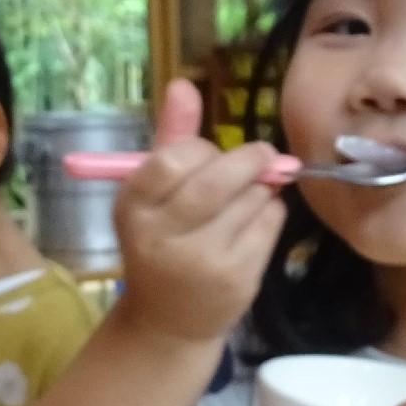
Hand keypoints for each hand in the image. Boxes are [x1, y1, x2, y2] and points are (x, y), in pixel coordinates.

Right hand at [113, 78, 287, 343]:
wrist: (169, 321)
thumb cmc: (161, 244)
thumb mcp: (153, 193)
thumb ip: (171, 138)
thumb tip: (184, 83)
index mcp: (134, 209)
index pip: (172, 161)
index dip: (200, 150)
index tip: (209, 153)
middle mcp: (164, 236)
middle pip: (219, 178)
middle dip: (249, 160)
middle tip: (261, 155)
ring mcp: (203, 260)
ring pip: (252, 198)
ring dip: (260, 188)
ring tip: (247, 198)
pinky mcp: (238, 277)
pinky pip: (271, 222)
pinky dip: (270, 212)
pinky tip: (254, 223)